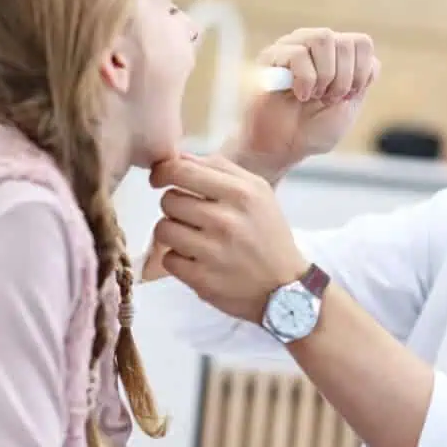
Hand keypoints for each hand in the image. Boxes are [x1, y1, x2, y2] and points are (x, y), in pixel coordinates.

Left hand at [149, 153, 308, 322]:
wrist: (285, 288)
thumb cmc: (268, 235)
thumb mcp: (258, 192)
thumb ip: (221, 169)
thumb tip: (179, 157)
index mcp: (241, 193)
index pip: (181, 170)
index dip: (163, 171)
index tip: (161, 178)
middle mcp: (226, 220)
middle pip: (168, 200)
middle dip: (175, 206)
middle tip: (192, 216)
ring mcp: (212, 252)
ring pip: (163, 229)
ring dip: (173, 233)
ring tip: (193, 238)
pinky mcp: (201, 279)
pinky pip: (168, 259)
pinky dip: (178, 259)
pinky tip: (197, 259)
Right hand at [235, 28, 379, 171]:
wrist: (282, 148)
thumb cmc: (313, 130)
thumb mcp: (349, 106)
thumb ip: (363, 77)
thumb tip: (365, 50)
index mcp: (336, 56)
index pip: (362, 43)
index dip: (362, 72)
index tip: (348, 96)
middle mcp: (314, 45)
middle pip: (345, 42)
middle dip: (343, 79)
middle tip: (327, 99)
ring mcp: (292, 46)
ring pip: (323, 38)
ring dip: (325, 75)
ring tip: (313, 95)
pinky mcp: (271, 55)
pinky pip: (298, 53)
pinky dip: (305, 80)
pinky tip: (298, 95)